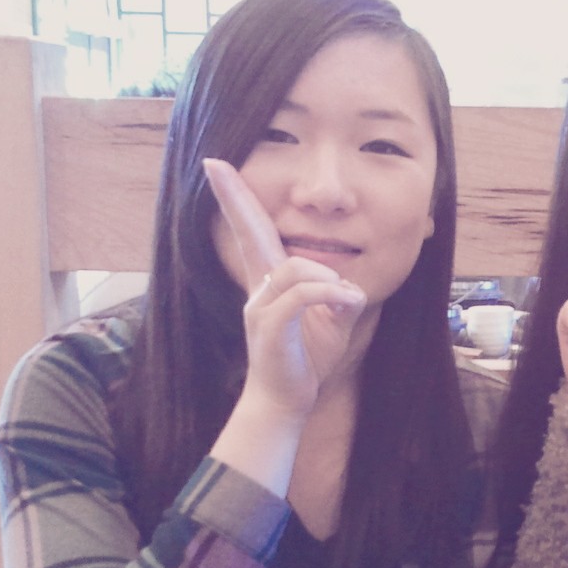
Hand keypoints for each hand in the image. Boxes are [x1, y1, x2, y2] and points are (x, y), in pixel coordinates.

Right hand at [203, 158, 366, 418]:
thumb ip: (340, 299)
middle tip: (214, 164)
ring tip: (346, 297)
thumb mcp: (333, 323)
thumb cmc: (306, 361)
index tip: (218, 167)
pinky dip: (329, 293)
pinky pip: (300, 296)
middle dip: (233, 198)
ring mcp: (260, 308)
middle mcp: (259, 290)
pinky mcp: (270, 328)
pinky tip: (349, 302)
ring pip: (293, 267)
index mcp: (271, 284)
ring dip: (327, 276)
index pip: (254, 234)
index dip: (238, 201)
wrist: (286, 403)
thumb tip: (352, 285)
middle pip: (248, 234)